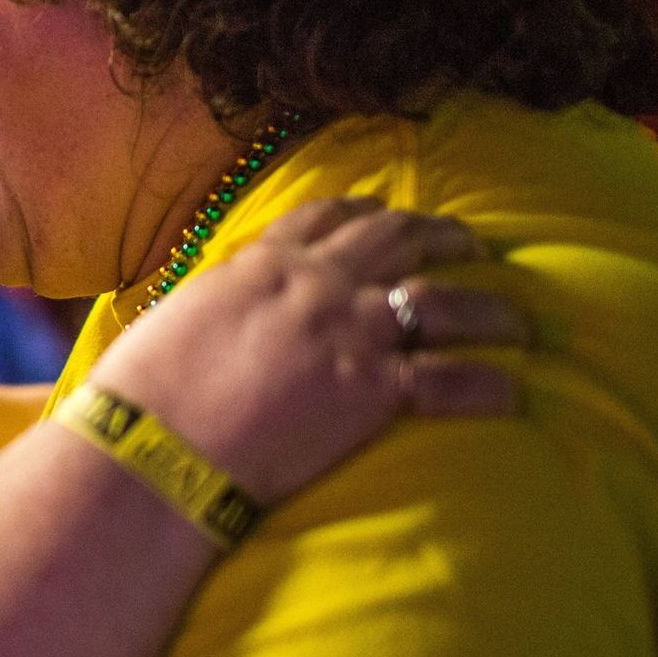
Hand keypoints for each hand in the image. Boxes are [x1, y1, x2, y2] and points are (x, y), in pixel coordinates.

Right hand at [91, 197, 528, 502]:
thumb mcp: (179, 316)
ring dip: (488, 307)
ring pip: (443, 300)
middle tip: (471, 248)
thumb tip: (222, 309)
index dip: (366, 211)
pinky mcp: (373, 390)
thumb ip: (220, 300)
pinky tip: (511, 391)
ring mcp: (349, 332)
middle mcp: (315, 283)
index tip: (388, 215)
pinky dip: (490, 384)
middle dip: (441, 237)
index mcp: (261, 262)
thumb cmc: (144, 393)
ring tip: (513, 318)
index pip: (325, 216)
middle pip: (397, 239)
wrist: (153, 446)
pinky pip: (453, 381)